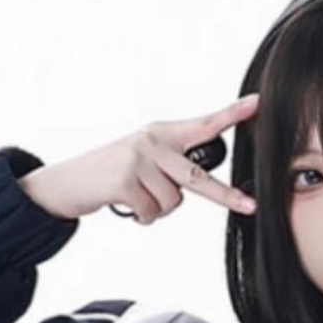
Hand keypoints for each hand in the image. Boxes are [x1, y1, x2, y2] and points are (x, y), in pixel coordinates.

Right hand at [18, 97, 259, 225]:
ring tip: (135, 199)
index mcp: (160, 134)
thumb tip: (193, 186)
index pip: (202, 125)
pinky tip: (125, 205)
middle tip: (249, 206)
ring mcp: (138, 158)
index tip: (255, 105)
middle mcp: (152, 141)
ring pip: (172, 203)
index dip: (230, 116)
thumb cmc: (109, 176)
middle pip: (197, 175)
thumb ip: (169, 166)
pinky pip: (151, 212)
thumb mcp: (141, 160)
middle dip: (224, 195)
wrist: (66, 182)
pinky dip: (141, 217)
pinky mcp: (124, 179)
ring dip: (156, 211)